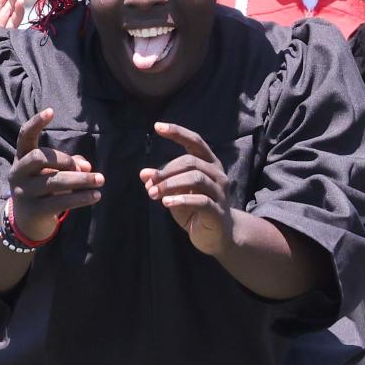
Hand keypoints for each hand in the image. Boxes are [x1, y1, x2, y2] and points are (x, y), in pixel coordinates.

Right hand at [9, 108, 102, 240]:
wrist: (27, 221)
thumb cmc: (43, 188)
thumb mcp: (51, 172)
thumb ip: (69, 164)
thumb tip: (87, 167)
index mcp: (21, 157)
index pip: (25, 136)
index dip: (36, 122)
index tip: (51, 111)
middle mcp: (18, 173)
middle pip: (40, 158)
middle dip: (65, 160)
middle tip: (86, 168)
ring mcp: (24, 192)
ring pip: (54, 182)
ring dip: (81, 180)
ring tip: (101, 180)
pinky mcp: (35, 210)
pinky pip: (61, 201)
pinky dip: (81, 198)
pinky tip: (96, 196)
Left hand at [141, 122, 231, 255]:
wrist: (217, 237)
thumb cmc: (195, 210)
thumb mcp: (175, 194)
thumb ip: (163, 183)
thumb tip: (144, 174)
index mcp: (209, 164)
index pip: (195, 142)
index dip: (177, 132)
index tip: (157, 126)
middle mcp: (217, 174)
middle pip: (191, 161)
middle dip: (166, 171)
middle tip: (149, 183)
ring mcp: (220, 193)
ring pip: (196, 178)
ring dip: (171, 184)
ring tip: (153, 194)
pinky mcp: (218, 211)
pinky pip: (201, 201)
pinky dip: (181, 200)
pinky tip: (166, 203)